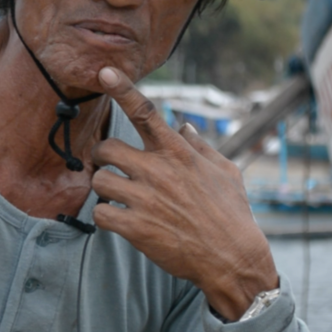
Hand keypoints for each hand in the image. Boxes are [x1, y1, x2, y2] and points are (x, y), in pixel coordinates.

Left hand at [90, 67, 277, 320]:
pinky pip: (100, 212)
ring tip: (121, 199)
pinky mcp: (134, 227)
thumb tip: (184, 127)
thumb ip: (201, 147)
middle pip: (106, 148)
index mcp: (178, 153)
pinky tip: (121, 221)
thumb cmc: (231, 214)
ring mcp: (144, 199)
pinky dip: (106, 217)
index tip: (103, 72)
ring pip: (99, 180)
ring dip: (105, 189)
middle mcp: (158, 170)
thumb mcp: (226, 173)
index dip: (122, 89)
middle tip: (113, 168)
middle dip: (104, 157)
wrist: (232, 260)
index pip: (145, 112)